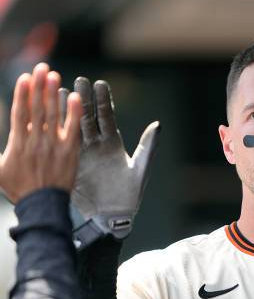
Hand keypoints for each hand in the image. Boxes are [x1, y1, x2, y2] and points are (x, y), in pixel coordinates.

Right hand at [0, 63, 80, 202]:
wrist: (42, 206)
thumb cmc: (18, 189)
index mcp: (18, 143)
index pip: (20, 113)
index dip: (22, 94)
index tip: (24, 77)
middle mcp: (35, 141)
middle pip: (37, 108)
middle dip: (39, 87)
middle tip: (42, 67)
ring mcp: (53, 146)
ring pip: (53, 115)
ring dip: (53, 94)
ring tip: (54, 76)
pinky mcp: (69, 152)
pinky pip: (72, 129)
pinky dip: (73, 113)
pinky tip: (75, 98)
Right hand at [64, 77, 159, 239]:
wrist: (111, 218)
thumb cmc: (129, 196)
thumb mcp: (140, 170)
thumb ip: (147, 147)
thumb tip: (158, 124)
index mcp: (114, 144)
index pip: (107, 117)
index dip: (103, 101)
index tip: (100, 84)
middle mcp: (97, 145)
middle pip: (88, 117)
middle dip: (83, 99)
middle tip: (78, 80)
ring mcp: (82, 153)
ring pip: (73, 127)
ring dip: (66, 110)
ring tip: (58, 90)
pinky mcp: (70, 163)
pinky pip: (62, 143)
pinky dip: (57, 129)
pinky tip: (49, 115)